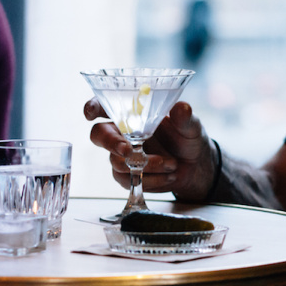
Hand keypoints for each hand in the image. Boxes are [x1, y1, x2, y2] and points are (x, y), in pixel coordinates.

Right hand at [84, 99, 216, 200]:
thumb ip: (185, 118)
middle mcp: (122, 133)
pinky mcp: (126, 175)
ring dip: (145, 165)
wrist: (195, 166)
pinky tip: (168, 176)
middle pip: (99, 135)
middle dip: (111, 143)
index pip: (104, 106)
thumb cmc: (187, 138)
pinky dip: (150, 179)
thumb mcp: (191, 126)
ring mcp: (121, 155)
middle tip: (128, 151)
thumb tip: (182, 108)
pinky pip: (127, 180)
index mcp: (132, 114)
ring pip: (116, 161)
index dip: (93, 107)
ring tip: (171, 164)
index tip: (90, 113)